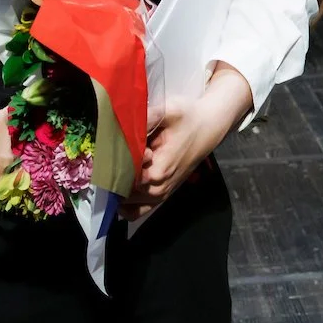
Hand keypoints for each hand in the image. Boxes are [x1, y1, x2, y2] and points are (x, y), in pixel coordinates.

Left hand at [126, 65, 252, 220]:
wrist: (208, 128)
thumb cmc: (187, 119)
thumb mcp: (167, 112)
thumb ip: (144, 120)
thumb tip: (120, 127)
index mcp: (157, 173)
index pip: (120, 180)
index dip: (115, 165)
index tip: (120, 150)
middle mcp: (157, 190)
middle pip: (120, 192)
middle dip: (114, 176)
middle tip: (122, 155)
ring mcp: (160, 196)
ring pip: (126, 203)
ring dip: (119, 187)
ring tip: (124, 166)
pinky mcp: (161, 197)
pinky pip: (136, 211)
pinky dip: (126, 202)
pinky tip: (123, 184)